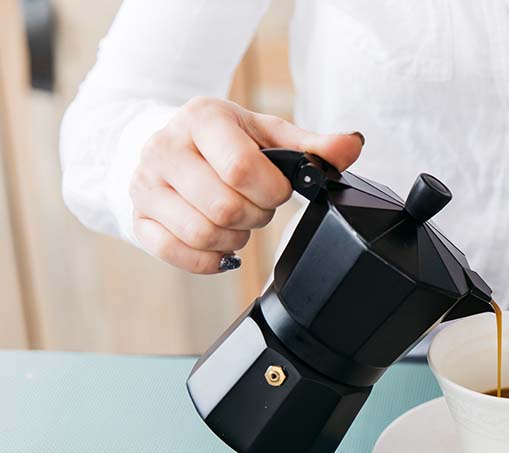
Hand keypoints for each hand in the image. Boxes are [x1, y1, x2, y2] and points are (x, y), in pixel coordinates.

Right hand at [130, 96, 363, 273]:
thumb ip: (312, 145)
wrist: (171, 144)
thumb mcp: (268, 133)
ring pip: (202, 235)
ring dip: (234, 238)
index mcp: (202, 118)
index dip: (271, 190)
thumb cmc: (226, 140)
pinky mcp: (139, 219)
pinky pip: (177, 254)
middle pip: (224, 207)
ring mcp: (145, 186)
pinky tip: (220, 244)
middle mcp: (165, 148)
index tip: (275, 188)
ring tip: (238, 220)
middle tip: (256, 205)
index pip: (242, 169)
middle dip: (255, 216)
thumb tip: (351, 145)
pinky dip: (210, 259)